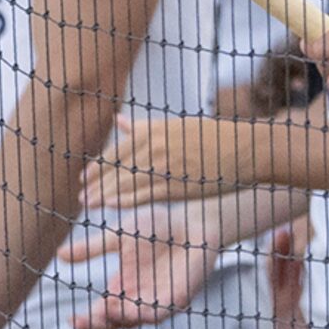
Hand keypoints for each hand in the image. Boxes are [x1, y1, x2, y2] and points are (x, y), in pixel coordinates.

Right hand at [62, 205, 228, 328]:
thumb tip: (60, 255)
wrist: (191, 218)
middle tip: (81, 321)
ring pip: (134, 321)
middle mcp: (137, 300)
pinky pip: (161, 313)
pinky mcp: (178, 298)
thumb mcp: (119, 235)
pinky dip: (146, 314)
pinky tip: (133, 308)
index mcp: (121, 290)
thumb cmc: (157, 227)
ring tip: (106, 307)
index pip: (100, 314)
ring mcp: (158, 301)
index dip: (85, 321)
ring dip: (119, 319)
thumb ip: (92, 248)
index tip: (70, 319)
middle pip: (113, 324)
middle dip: (96, 326)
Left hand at [81, 115, 229, 210]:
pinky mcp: (178, 184)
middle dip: (97, 182)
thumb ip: (144, 127)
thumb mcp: (177, 125)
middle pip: (118, 166)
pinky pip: (145, 194)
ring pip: (127, 182)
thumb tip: (118, 120)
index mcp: (157, 129)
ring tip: (88, 204)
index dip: (99, 164)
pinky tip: (110, 207)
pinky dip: (124, 200)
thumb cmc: (215, 138)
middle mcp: (158, 145)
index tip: (85, 176)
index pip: (119, 148)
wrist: (247, 149)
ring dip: (104, 194)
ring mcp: (167, 165)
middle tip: (81, 195)